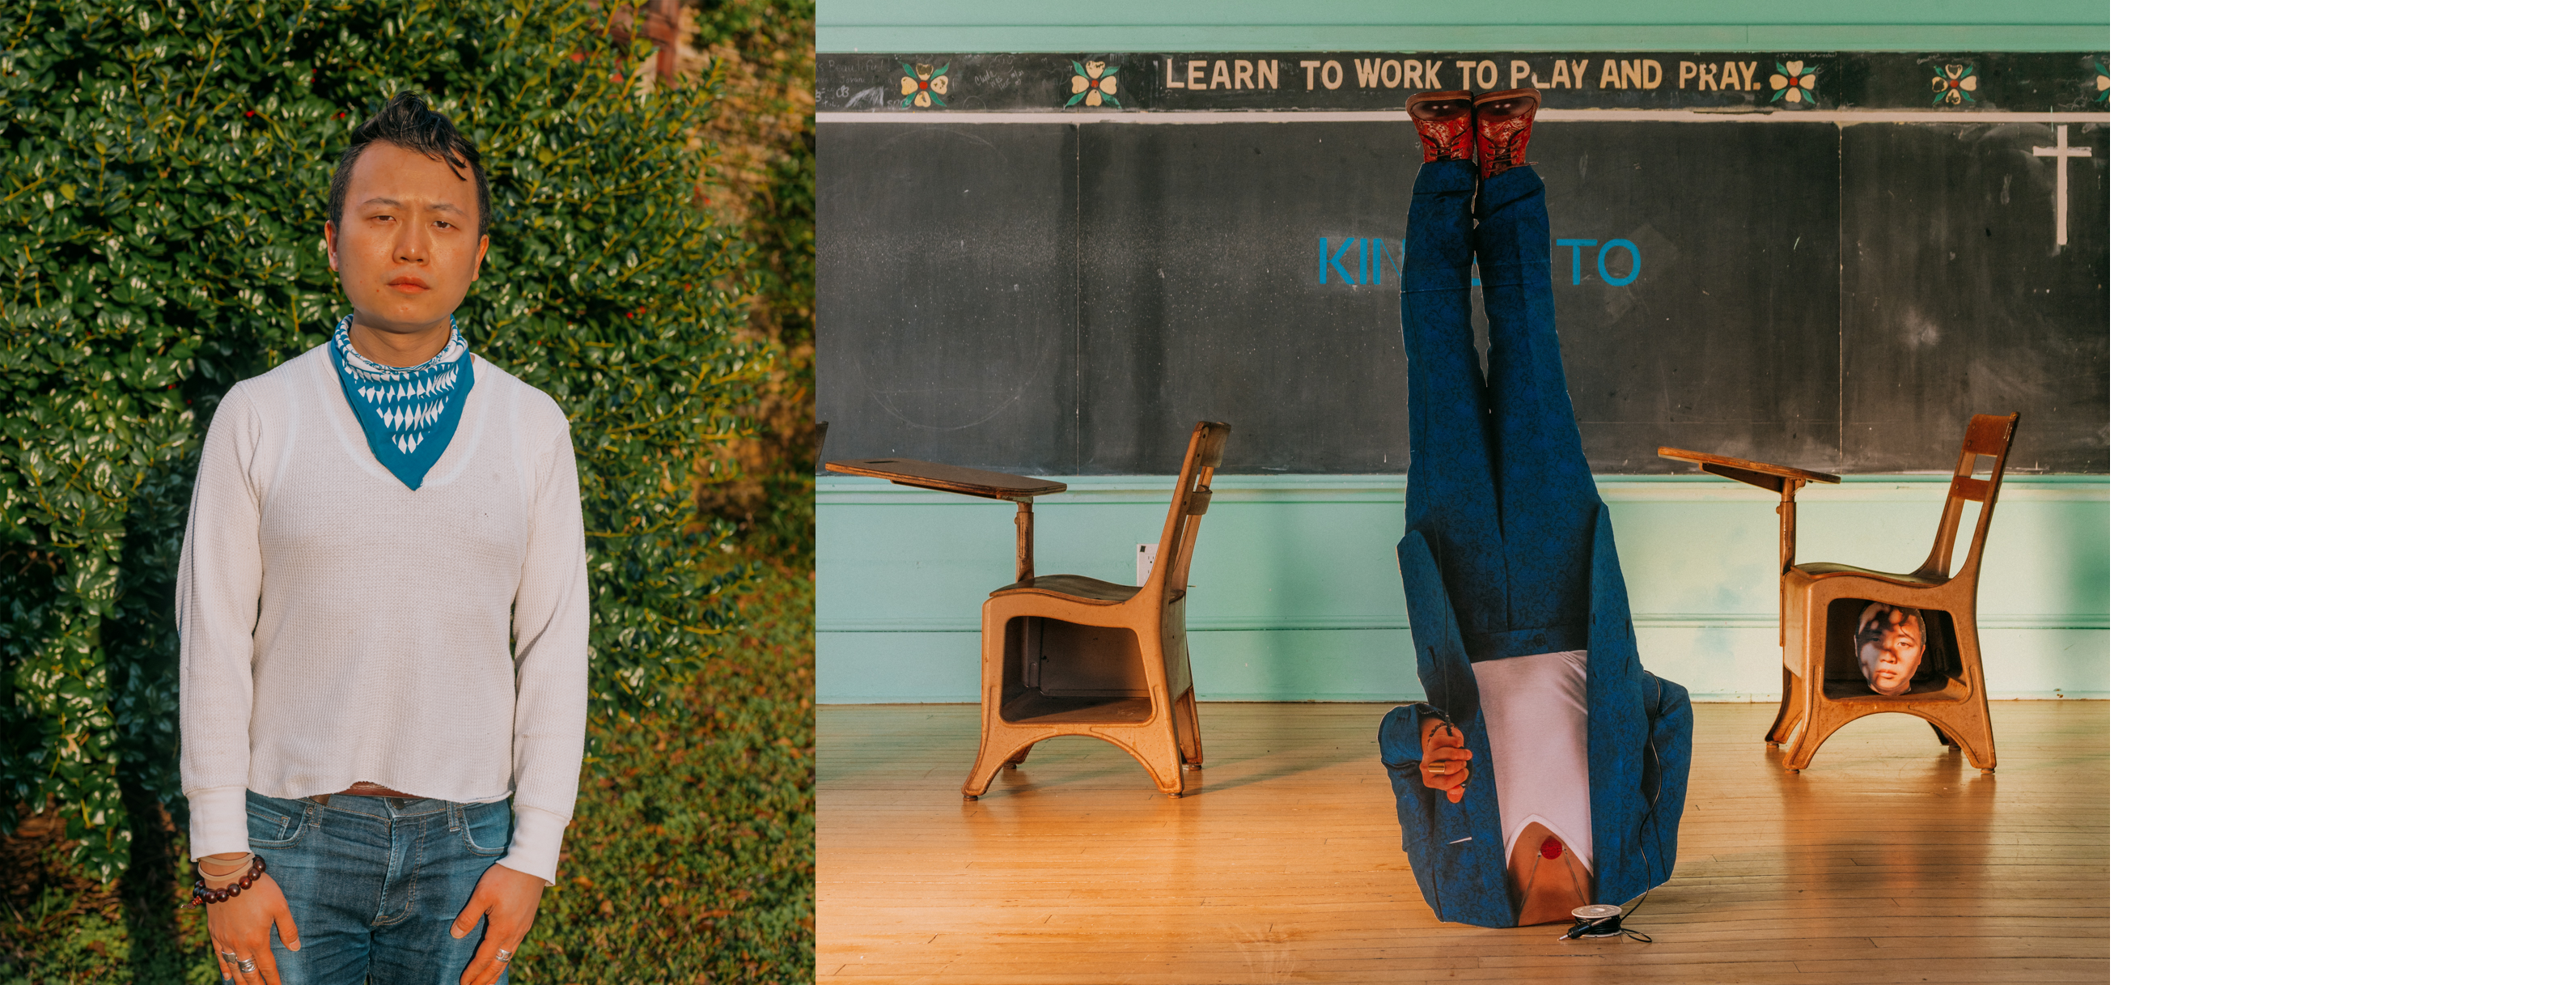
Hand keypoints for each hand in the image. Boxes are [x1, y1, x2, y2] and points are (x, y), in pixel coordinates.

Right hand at [204, 860, 296, 984]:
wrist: (229, 876)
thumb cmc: (259, 889)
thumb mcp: (281, 907)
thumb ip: (288, 929)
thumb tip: (296, 948)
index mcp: (258, 940)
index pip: (267, 967)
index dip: (273, 980)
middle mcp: (239, 944)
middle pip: (248, 972)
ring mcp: (225, 940)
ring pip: (233, 968)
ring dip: (240, 980)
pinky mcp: (214, 933)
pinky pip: (218, 956)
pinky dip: (223, 968)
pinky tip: (226, 976)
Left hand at [450, 862, 546, 984]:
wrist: (531, 864)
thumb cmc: (504, 878)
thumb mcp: (481, 896)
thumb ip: (468, 917)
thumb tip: (455, 935)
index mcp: (502, 929)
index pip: (484, 958)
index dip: (473, 972)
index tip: (463, 983)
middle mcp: (514, 933)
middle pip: (499, 963)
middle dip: (486, 979)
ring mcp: (523, 928)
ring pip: (508, 956)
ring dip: (497, 971)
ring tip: (488, 981)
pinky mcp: (527, 921)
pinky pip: (515, 947)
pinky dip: (506, 958)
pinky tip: (503, 957)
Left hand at [1418, 716, 1472, 802]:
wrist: (1441, 750)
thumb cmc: (1448, 768)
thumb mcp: (1452, 782)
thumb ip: (1455, 793)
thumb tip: (1455, 791)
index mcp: (1429, 781)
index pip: (1447, 783)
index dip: (1461, 777)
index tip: (1466, 772)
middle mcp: (1426, 768)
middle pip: (1448, 768)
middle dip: (1461, 765)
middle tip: (1464, 763)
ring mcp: (1429, 753)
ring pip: (1451, 753)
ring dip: (1463, 754)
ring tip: (1466, 755)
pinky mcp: (1434, 740)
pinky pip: (1452, 742)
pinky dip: (1460, 743)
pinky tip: (1459, 745)